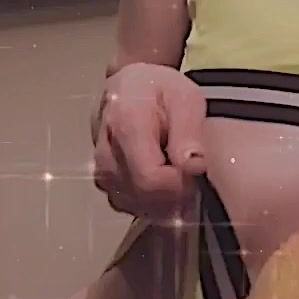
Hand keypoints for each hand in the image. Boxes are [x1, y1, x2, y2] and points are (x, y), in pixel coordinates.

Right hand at [92, 61, 205, 218]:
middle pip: (145, 197)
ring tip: (174, 169)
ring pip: (140, 207)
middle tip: (188, 168)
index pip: (150, 179)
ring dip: (166, 199)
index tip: (195, 171)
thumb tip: (194, 167)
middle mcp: (106, 155)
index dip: (180, 185)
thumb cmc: (158, 90)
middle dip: (175, 193)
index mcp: (125, 126)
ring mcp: (103, 175)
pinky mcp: (105, 187)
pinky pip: (134, 208)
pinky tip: (162, 179)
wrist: (126, 89)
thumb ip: (189, 131)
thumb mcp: (184, 97)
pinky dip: (153, 201)